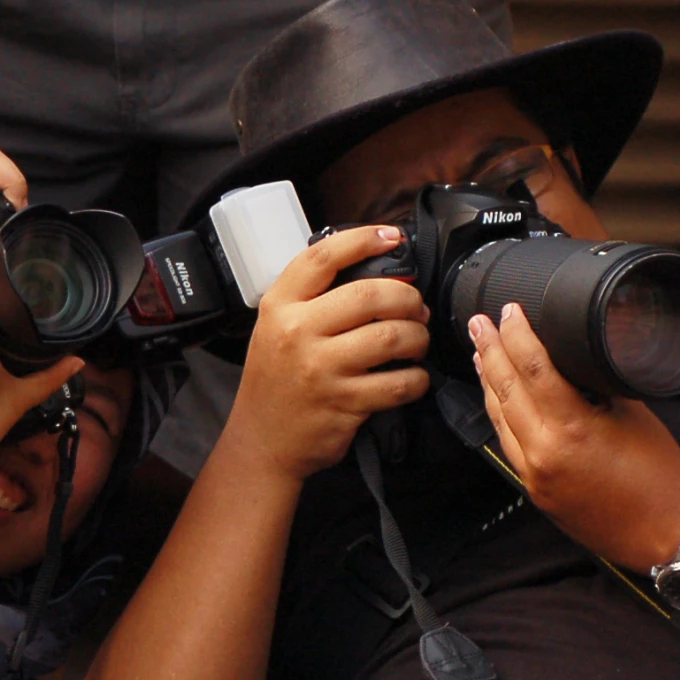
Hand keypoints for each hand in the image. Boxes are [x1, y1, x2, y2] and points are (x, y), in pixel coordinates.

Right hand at [219, 224, 431, 483]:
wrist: (261, 441)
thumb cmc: (276, 380)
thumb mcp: (275, 328)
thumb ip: (311, 299)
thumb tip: (376, 273)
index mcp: (280, 307)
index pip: (323, 258)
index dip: (364, 239)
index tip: (393, 237)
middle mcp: (297, 333)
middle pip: (370, 295)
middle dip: (407, 298)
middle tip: (415, 307)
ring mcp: (321, 369)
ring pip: (392, 337)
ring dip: (417, 337)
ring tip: (416, 341)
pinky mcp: (344, 403)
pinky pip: (399, 383)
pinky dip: (417, 379)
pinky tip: (412, 378)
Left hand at [470, 304, 679, 569]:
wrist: (667, 532)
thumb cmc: (660, 475)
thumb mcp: (633, 414)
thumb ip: (598, 384)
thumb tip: (574, 358)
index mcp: (571, 429)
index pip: (532, 369)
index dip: (517, 335)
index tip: (509, 311)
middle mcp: (543, 452)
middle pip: (505, 390)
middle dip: (490, 352)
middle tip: (479, 323)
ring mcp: (534, 474)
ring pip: (498, 418)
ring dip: (488, 382)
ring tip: (482, 353)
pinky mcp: (533, 490)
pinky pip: (507, 444)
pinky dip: (499, 415)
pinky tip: (498, 398)